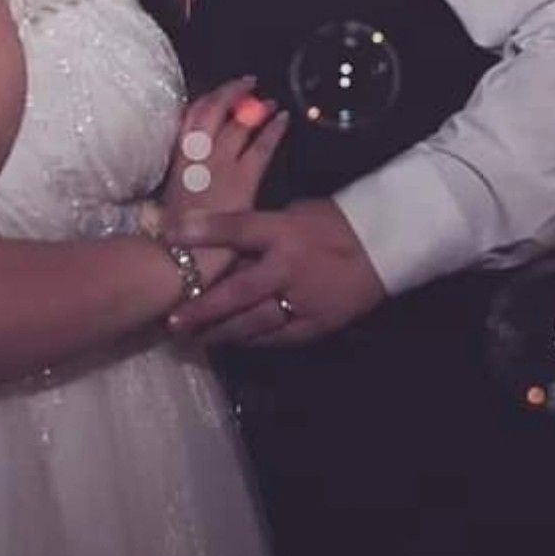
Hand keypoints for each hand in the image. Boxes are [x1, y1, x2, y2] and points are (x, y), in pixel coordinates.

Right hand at [161, 77, 288, 287]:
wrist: (180, 256)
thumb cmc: (171, 237)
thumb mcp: (169, 202)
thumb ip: (182, 184)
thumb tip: (188, 181)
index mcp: (179, 159)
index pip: (191, 117)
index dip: (207, 99)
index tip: (218, 92)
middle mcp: (198, 154)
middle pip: (214, 109)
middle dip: (231, 92)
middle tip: (247, 82)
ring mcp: (220, 164)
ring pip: (239, 123)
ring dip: (255, 107)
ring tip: (268, 99)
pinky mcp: (242, 178)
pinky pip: (262, 146)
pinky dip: (273, 129)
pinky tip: (283, 119)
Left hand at [165, 199, 385, 345]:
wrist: (383, 247)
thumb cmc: (332, 221)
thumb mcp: (293, 212)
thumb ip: (260, 228)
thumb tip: (223, 237)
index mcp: (284, 230)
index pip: (238, 228)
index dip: (203, 231)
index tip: (171, 235)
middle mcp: (288, 267)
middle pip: (237, 291)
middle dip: (202, 308)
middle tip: (172, 321)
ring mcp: (302, 299)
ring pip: (253, 322)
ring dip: (221, 332)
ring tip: (194, 339)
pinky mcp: (317, 323)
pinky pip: (278, 336)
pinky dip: (253, 341)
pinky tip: (232, 343)